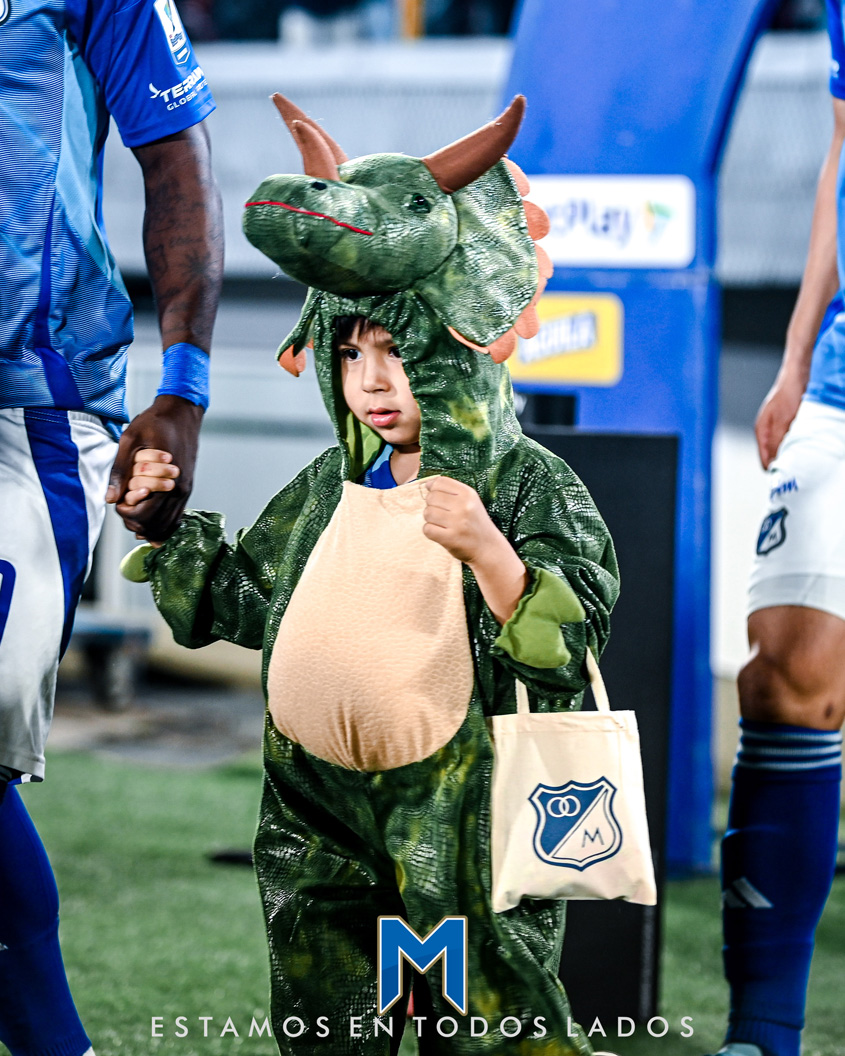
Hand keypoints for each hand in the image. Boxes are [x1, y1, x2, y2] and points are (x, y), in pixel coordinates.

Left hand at [107, 394, 202, 541]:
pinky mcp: (187, 488)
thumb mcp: (129, 441)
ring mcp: (185, 491)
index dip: (126, 513)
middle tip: (124, 509)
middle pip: (156, 525)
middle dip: (136, 523)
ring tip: (133, 518)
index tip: (119, 501)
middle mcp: (180, 490)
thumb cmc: (155, 423)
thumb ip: (120, 471)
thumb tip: (110, 498)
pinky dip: (163, 523)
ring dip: (149, 526)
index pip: (144, 515)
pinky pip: (177, 516)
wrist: (182, 412)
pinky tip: (150, 522)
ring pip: (168, 524)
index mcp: (166, 480)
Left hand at [422, 476, 498, 564]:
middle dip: (432, 506)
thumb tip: (428, 484)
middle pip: (431, 497)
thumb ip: (451, 491)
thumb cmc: (475, 523)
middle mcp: (464, 506)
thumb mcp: (470, 502)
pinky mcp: (450, 538)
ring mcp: (458, 522)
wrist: (489, 548)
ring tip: (442, 524)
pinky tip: (441, 533)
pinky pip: (427, 529)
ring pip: (427, 513)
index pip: (440, 482)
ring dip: (431, 519)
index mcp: (468, 494)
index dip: (434, 489)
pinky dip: (431, 532)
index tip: (439, 499)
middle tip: (442, 515)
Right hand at [755, 372, 804, 468]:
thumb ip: (777, 443)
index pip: (766, 462)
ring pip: (784, 448)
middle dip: (786, 462)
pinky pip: (792, 439)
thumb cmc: (788, 394)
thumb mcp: (783, 422)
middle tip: (800, 467)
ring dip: (793, 451)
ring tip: (805, 453)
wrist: (798, 374)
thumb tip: (776, 463)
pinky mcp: (788, 422)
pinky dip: (799, 442)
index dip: (777, 471)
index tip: (790, 477)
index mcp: (762, 432)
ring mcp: (778, 426)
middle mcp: (768, 431)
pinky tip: (808, 441)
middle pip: (775, 457)